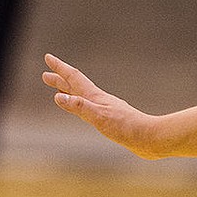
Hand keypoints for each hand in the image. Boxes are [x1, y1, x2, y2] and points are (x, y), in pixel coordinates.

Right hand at [42, 53, 163, 158]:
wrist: (150, 138)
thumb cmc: (126, 128)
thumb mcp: (99, 118)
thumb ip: (79, 107)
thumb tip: (57, 97)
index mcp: (95, 97)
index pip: (73, 78)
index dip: (60, 68)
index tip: (48, 57)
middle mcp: (99, 100)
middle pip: (76, 86)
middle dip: (60, 80)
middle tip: (46, 75)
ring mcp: (105, 109)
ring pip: (82, 96)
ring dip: (69, 92)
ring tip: (60, 91)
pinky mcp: (111, 119)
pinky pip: (89, 107)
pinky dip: (80, 104)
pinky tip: (84, 110)